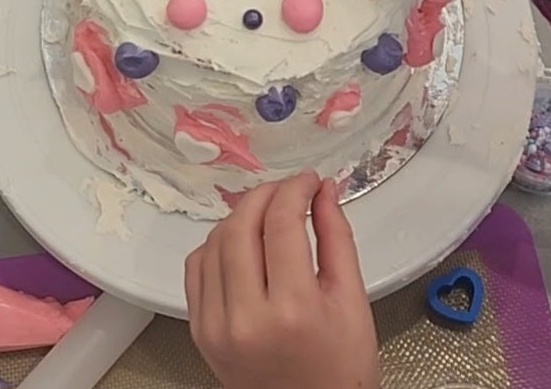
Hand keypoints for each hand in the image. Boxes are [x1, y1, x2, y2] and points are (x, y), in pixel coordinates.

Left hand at [185, 172, 378, 388]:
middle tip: (288, 191)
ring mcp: (216, 326)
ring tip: (267, 215)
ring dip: (241, 217)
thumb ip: (337, 238)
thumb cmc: (339, 372)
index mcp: (292, 311)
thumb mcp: (353, 302)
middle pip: (242, 225)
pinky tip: (241, 244)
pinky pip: (197, 267)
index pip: (282, 223)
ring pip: (215, 241)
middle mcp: (246, 318)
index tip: (309, 181)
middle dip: (266, 195)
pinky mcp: (200, 332)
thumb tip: (324, 191)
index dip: (295, 189)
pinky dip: (217, 245)